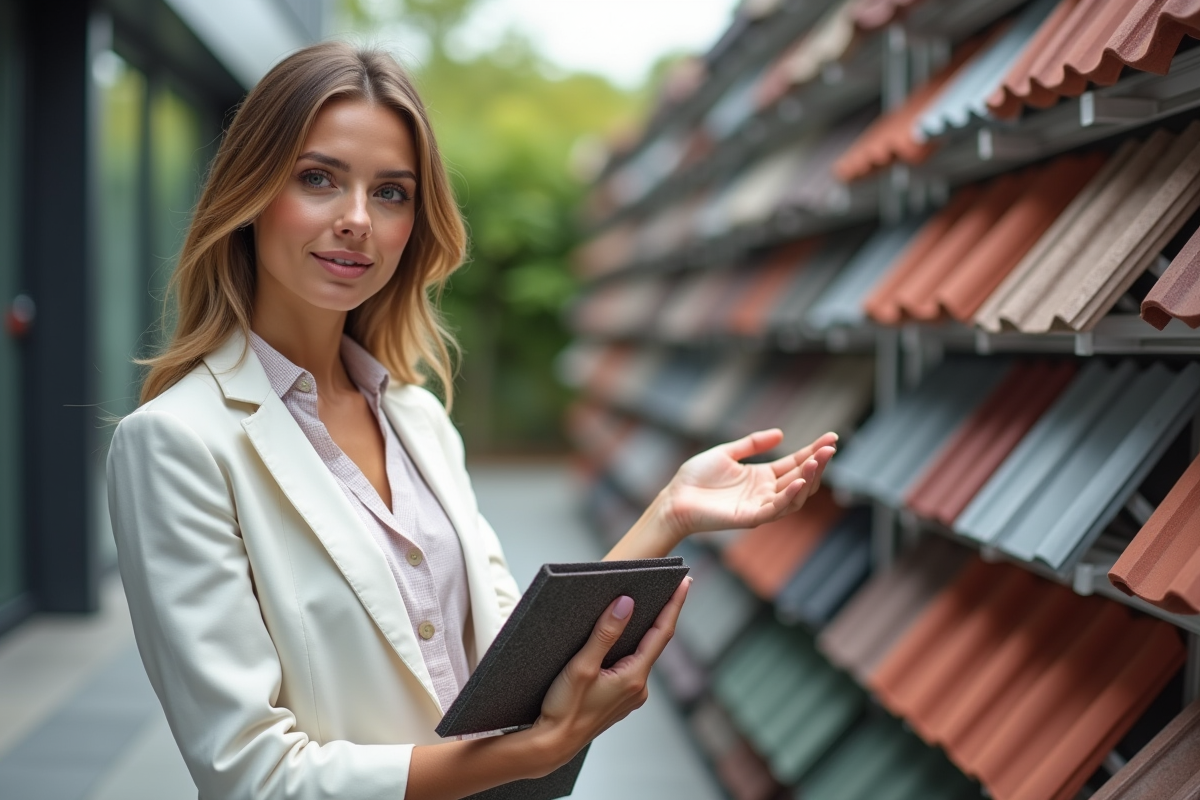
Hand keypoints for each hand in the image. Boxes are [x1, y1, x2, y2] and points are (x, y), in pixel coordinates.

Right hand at [529, 577, 691, 770]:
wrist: (551, 745)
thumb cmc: (564, 708)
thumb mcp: (582, 666)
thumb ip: (605, 634)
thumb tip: (626, 603)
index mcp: (634, 678)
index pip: (662, 633)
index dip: (674, 605)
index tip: (685, 581)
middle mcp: (638, 688)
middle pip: (654, 642)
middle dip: (659, 613)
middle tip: (666, 585)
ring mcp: (630, 696)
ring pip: (641, 654)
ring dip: (642, 631)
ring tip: (642, 605)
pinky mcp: (619, 699)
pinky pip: (630, 666)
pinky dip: (629, 648)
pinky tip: (619, 637)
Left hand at [660, 429, 836, 538]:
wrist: (674, 497)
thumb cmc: (696, 478)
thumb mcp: (726, 453)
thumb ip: (752, 444)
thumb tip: (781, 434)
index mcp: (761, 477)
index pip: (794, 463)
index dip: (813, 452)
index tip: (831, 438)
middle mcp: (765, 492)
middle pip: (800, 479)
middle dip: (817, 464)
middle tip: (830, 448)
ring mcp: (759, 506)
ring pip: (794, 496)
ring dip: (808, 478)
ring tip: (816, 460)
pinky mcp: (749, 517)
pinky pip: (775, 509)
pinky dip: (789, 496)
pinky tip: (799, 481)